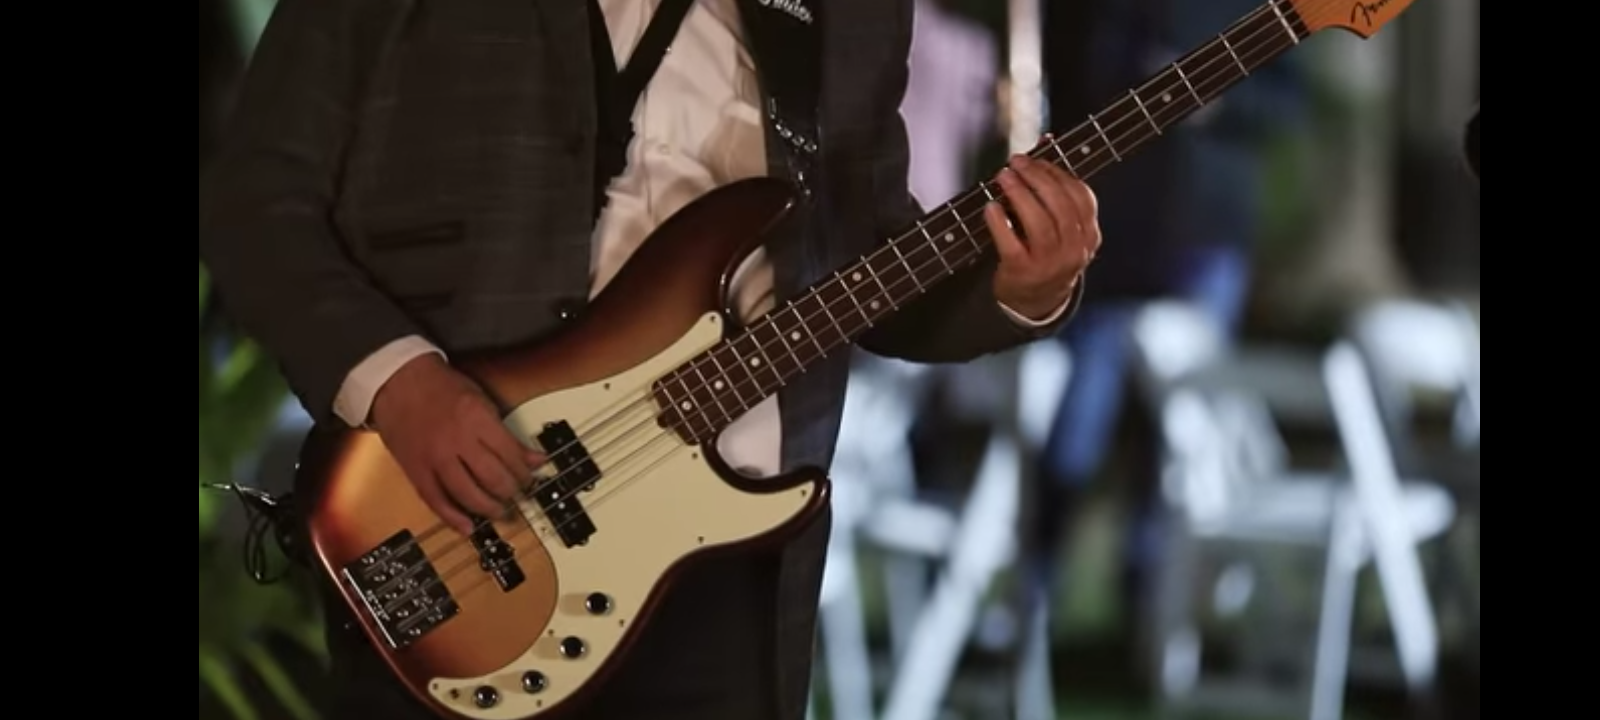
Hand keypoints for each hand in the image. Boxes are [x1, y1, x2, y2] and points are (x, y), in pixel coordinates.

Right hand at [370, 354, 543, 533]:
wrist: (398, 381)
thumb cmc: (442, 387)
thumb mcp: (482, 401)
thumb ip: (507, 434)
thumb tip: (535, 459)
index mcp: (476, 419)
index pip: (510, 455)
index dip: (525, 471)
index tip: (530, 477)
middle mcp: (456, 440)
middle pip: (492, 477)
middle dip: (511, 491)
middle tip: (518, 495)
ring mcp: (434, 458)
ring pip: (467, 493)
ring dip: (488, 508)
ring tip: (501, 512)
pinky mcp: (415, 470)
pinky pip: (435, 500)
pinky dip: (453, 517)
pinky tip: (468, 526)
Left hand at [985, 146, 1101, 320]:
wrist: (1034, 299)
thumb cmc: (1045, 251)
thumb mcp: (1059, 224)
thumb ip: (1054, 185)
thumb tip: (1047, 138)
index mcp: (1089, 234)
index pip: (1081, 196)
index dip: (1058, 173)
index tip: (1036, 159)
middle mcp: (1075, 250)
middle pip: (1060, 205)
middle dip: (1037, 177)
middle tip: (1015, 162)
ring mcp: (1051, 263)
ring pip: (1039, 222)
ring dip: (1019, 194)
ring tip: (1002, 177)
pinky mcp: (1024, 272)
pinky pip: (1012, 243)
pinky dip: (999, 222)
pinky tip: (990, 206)